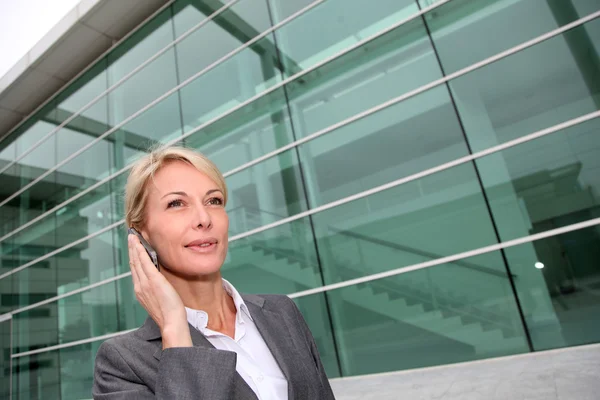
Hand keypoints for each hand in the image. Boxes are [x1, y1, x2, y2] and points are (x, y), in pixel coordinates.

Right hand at [128, 234, 191, 348]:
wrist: (171, 321)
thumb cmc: (169, 312)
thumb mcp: (159, 298)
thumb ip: (155, 288)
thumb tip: (158, 279)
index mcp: (140, 291)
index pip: (135, 270)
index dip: (133, 257)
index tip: (133, 248)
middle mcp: (139, 286)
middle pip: (133, 263)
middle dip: (131, 249)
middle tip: (130, 237)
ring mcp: (145, 283)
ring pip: (137, 261)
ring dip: (134, 247)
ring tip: (133, 236)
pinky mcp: (153, 281)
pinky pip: (145, 263)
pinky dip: (141, 252)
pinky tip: (139, 244)